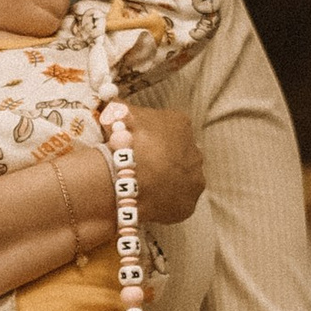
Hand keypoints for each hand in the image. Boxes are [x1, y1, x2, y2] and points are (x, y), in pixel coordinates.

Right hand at [125, 109, 203, 226]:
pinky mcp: (189, 205)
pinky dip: (164, 202)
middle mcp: (195, 151)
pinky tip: (148, 201)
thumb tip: (115, 105)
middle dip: (162, 159)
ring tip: (142, 187)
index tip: (135, 144)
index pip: (169, 127)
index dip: (149, 136)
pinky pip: (175, 202)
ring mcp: (194, 180)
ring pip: (180, 179)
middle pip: (178, 153)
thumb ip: (121, 108)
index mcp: (180, 124)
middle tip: (139, 167)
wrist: (129, 179)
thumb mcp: (118, 114)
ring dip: (166, 181)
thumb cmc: (125, 140)